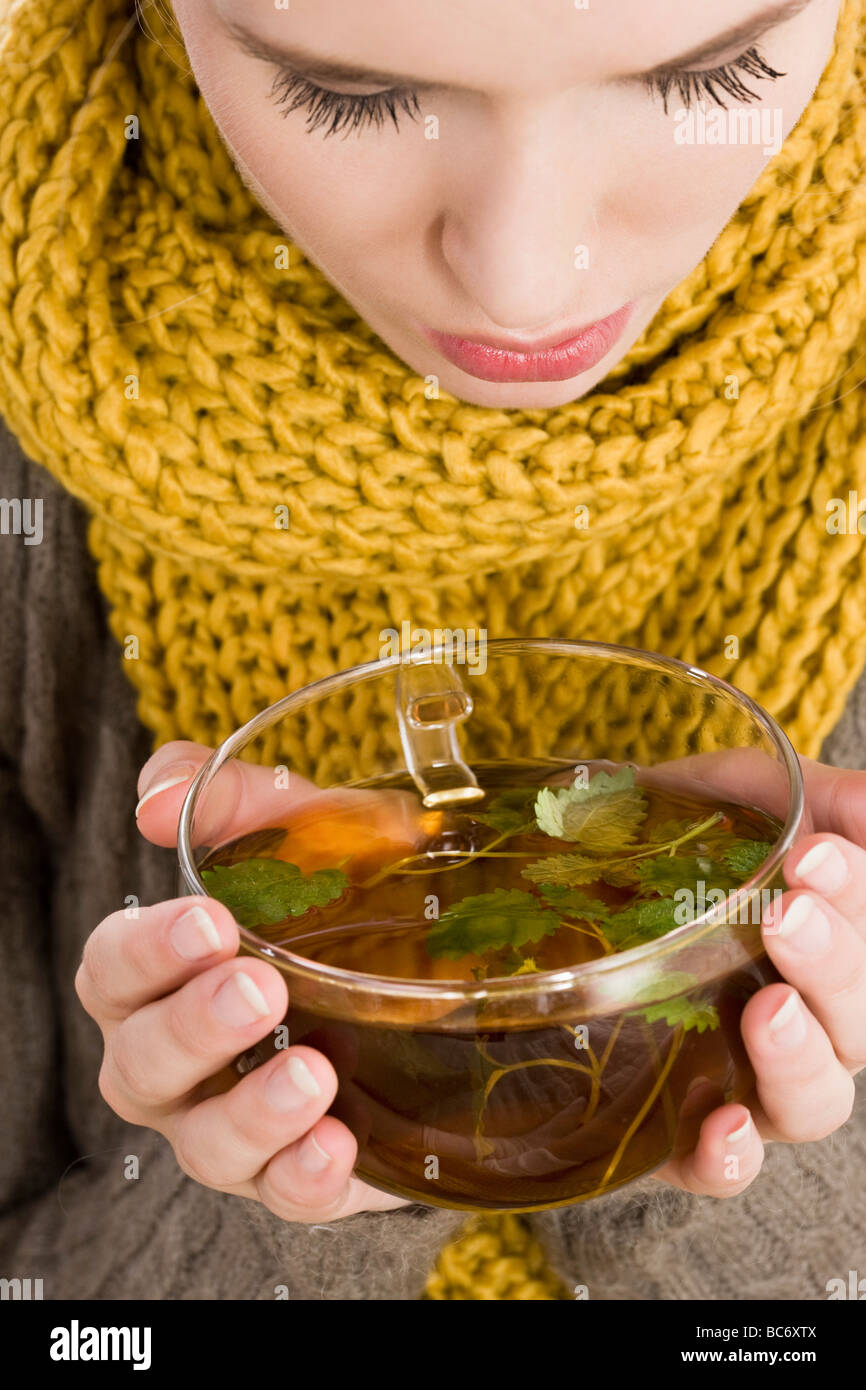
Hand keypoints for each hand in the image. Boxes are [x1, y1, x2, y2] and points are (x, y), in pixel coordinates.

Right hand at [76, 740, 417, 1222]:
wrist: (423, 975)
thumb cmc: (331, 896)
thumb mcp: (298, 828)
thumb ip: (228, 799)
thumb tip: (158, 801)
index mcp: (158, 978)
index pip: (111, 970)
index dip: (147, 952)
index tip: (211, 923)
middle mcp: (176, 1063)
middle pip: (142, 1065)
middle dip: (195, 1029)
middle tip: (262, 990)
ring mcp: (233, 1126)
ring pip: (205, 1145)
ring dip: (252, 1111)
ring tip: (315, 1071)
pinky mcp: (298, 1175)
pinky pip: (283, 1197)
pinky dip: (302, 1177)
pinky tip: (338, 1144)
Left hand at [652, 752, 863, 1196]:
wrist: (556, 889)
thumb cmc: (668, 843)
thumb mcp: (730, 796)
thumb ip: (803, 796)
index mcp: (824, 946)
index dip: (860, 899)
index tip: (816, 854)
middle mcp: (801, 1022)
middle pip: (856, 1024)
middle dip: (834, 966)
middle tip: (788, 915)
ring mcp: (746, 1083)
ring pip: (813, 1103)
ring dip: (800, 1057)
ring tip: (768, 1008)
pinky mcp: (677, 1136)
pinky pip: (723, 1172)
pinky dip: (732, 1158)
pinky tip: (722, 1124)